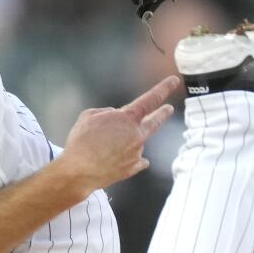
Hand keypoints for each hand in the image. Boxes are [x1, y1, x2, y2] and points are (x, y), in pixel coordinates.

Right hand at [54, 76, 179, 194]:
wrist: (79, 171)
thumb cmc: (81, 142)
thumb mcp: (89, 115)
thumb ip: (106, 112)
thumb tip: (115, 116)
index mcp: (128, 118)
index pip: (151, 99)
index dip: (164, 88)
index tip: (174, 81)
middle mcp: (137, 135)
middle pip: (155, 121)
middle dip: (163, 113)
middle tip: (168, 109)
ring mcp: (137, 153)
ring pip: (136, 141)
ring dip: (126, 141)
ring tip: (104, 147)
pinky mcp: (133, 168)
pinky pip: (136, 160)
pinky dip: (129, 157)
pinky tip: (120, 158)